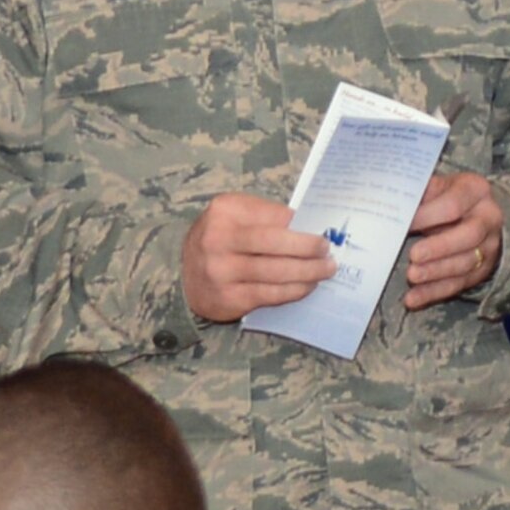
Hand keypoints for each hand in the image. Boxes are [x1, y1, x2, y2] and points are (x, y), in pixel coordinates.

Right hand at [183, 193, 334, 322]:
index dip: (300, 225)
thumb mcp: (234, 216)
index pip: (273, 216)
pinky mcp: (228, 298)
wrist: (181, 275)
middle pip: (275, 243)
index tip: (322, 230)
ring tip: (326, 270)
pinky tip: (307, 286)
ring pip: (276, 272)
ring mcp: (221, 271)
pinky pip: (270, 295)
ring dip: (308, 272)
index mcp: (224, 211)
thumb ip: (266, 216)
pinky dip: (294, 291)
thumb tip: (309, 226)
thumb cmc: (219, 240)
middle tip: (327, 251)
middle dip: (308, 248)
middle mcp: (218, 239)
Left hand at [404, 172, 502, 311]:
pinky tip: (414, 298)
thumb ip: (417, 194)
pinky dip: (434, 292)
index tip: (404, 224)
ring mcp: (489, 245)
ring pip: (466, 263)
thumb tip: (390, 206)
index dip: (428, 216)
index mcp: (476, 189)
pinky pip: (459, 284)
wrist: (471, 214)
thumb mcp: (434, 187)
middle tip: (414, 255)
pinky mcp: (482, 270)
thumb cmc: (444, 197)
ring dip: (437, 272)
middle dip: (440, 247)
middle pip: (469, 235)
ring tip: (412, 276)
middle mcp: (489, 217)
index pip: (454, 204)